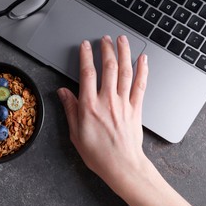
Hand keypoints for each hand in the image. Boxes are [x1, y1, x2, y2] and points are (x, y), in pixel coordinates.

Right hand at [57, 35, 148, 187]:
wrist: (122, 165)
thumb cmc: (98, 153)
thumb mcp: (75, 133)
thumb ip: (70, 109)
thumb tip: (63, 93)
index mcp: (89, 106)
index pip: (87, 73)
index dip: (86, 56)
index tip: (85, 46)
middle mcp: (107, 100)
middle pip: (108, 67)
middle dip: (106, 49)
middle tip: (105, 39)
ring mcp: (124, 103)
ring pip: (125, 72)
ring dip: (123, 53)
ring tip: (121, 40)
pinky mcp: (136, 108)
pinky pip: (140, 85)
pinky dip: (142, 70)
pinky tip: (143, 59)